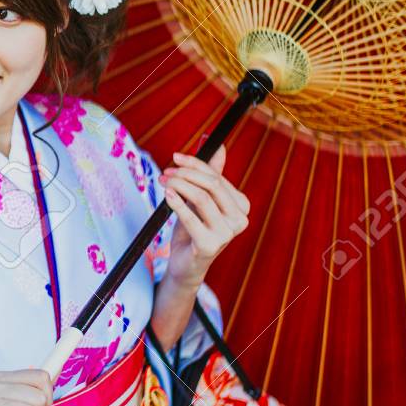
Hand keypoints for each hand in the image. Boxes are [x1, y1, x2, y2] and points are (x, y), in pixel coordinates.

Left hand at [159, 147, 249, 286]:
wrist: (185, 263)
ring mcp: (227, 234)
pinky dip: (177, 204)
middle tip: (166, 171)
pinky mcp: (210, 245)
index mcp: (241, 205)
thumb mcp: (200, 198)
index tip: (175, 156)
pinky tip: (167, 195)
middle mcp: (240, 219)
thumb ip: (210, 173)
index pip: (217, 177)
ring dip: (179, 186)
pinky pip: (191, 218)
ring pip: (201, 198)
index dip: (196, 163)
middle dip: (186, 174)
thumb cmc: (193, 228)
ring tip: (164, 182)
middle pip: (211, 185)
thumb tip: (215, 143)